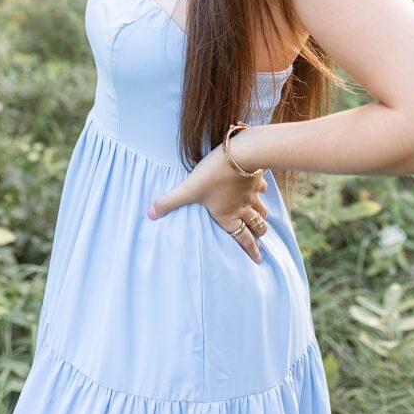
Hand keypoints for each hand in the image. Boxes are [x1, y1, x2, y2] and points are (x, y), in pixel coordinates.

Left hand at [146, 141, 268, 262]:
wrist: (240, 154)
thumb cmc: (213, 175)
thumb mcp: (188, 189)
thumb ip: (168, 202)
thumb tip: (149, 214)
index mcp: (227, 215)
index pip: (241, 237)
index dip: (251, 250)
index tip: (258, 259)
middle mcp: (242, 208)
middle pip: (256, 225)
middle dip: (259, 233)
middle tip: (261, 238)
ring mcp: (252, 194)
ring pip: (261, 209)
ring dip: (262, 215)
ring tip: (264, 219)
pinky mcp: (257, 179)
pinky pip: (262, 188)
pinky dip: (262, 191)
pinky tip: (261, 188)